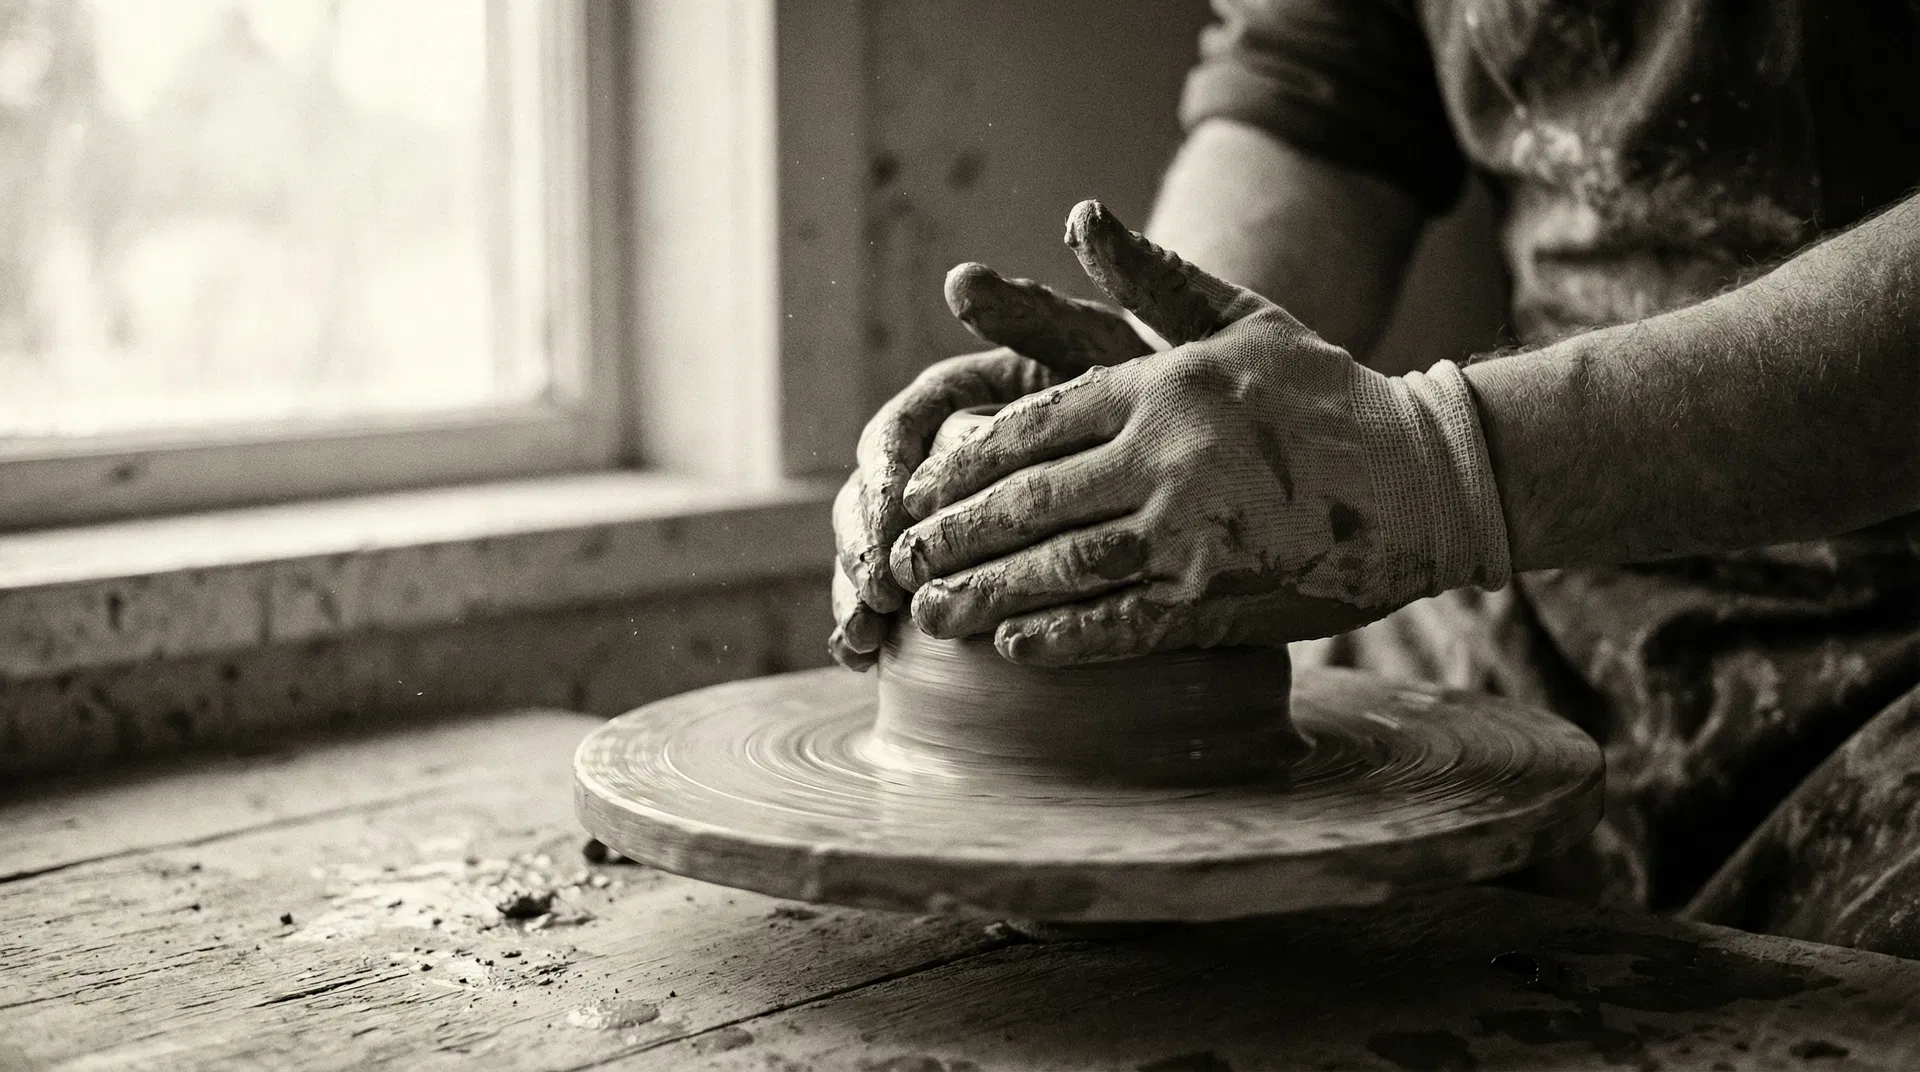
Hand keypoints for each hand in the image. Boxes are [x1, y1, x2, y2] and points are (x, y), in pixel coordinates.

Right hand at [828, 262, 1152, 668]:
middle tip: (876, 589)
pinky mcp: (959, 568)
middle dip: (862, 544)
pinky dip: (871, 626)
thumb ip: (1035, 316)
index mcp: (960, 397)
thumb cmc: (1150, 391)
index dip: (888, 469)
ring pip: (875, 549)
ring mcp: (944, 517)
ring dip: (855, 591)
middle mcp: (939, 454)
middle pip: (873, 495)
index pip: (899, 428)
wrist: (1200, 450)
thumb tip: (961, 277)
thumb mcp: (1101, 351)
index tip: (895, 508)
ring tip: (858, 637)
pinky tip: (861, 658)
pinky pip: (898, 598)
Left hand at [889, 201, 1511, 665]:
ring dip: (984, 592)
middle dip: (952, 535)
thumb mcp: (1242, 315)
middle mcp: (1161, 453)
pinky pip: (1118, 620)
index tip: (917, 487)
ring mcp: (1187, 526)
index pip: (1030, 424)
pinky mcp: (1215, 590)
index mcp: (1158, 384)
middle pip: (1027, 500)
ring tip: (930, 611)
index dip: (964, 464)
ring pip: (1058, 565)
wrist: (1424, 476)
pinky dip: (1060, 636)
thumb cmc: (1324, 391)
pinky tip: (1014, 645)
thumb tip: (1080, 215)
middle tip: (899, 559)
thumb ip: (1155, 275)